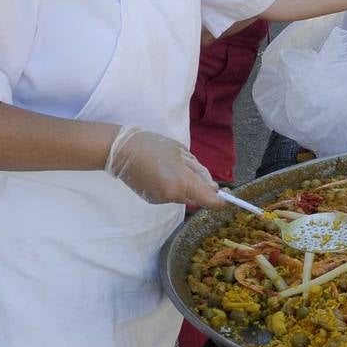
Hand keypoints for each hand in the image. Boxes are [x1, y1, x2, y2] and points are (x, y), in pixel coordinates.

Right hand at [103, 124, 223, 206]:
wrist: (121, 152)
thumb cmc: (153, 145)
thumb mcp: (181, 152)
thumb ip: (199, 170)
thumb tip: (212, 186)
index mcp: (183, 183)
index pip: (210, 201)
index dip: (220, 200)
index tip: (225, 194)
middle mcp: (174, 196)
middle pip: (197, 199)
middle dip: (200, 188)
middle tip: (191, 167)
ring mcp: (161, 200)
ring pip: (184, 197)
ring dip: (185, 186)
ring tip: (172, 167)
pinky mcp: (152, 200)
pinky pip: (171, 196)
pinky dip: (172, 188)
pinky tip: (161, 173)